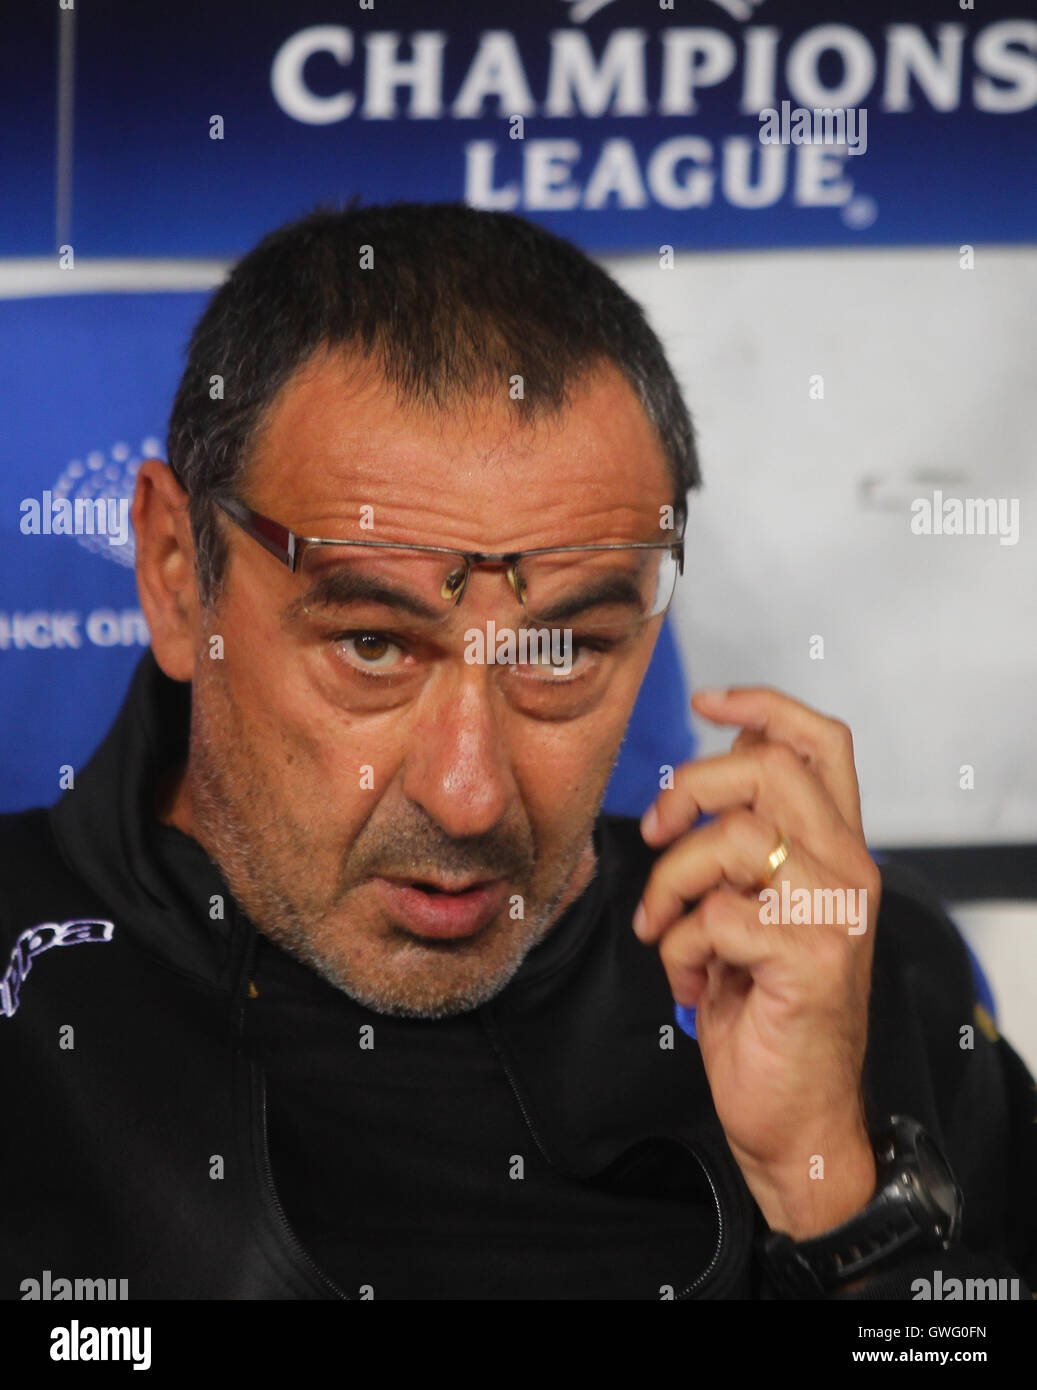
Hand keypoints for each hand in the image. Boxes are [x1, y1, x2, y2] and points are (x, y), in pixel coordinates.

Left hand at [634, 686, 881, 1238]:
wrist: (794, 1116)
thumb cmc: (767, 1012)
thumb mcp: (756, 909)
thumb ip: (748, 841)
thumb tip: (707, 768)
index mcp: (838, 849)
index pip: (820, 742)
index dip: (761, 704)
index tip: (704, 700)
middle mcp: (849, 870)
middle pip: (766, 767)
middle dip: (688, 788)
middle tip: (655, 833)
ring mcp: (834, 913)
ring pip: (729, 838)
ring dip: (670, 884)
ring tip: (666, 932)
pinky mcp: (809, 960)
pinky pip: (713, 917)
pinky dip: (681, 950)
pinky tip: (692, 984)